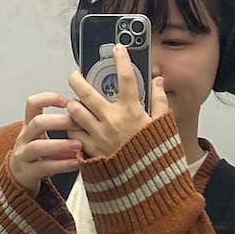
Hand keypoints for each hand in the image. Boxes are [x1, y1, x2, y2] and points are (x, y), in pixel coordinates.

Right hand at [9, 93, 83, 194]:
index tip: (67, 101)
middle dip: (59, 122)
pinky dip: (62, 165)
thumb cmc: (36, 157)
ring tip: (78, 145)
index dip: (48, 99)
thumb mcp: (44, 139)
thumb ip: (60, 130)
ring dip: (60, 144)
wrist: (18, 180)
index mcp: (28, 126)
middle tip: (79, 124)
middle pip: (37, 123)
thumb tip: (85, 118)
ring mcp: (23, 156)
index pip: (32, 104)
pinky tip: (76, 163)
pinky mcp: (28, 172)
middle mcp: (24, 138)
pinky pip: (45, 167)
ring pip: (38, 146)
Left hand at [67, 44, 169, 158]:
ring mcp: (98, 134)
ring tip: (74, 101)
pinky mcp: (90, 149)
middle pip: (86, 91)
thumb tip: (159, 82)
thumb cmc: (154, 155)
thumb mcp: (162, 126)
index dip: (121, 59)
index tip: (117, 49)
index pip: (126, 77)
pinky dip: (72, 127)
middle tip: (75, 75)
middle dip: (77, 78)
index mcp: (132, 111)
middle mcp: (112, 119)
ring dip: (73, 103)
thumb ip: (159, 102)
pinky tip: (76, 125)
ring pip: (75, 110)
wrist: (144, 184)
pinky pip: (73, 132)